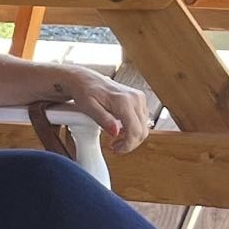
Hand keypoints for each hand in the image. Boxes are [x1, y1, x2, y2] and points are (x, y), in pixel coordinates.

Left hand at [31, 67, 152, 158]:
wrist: (85, 79)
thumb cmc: (84, 91)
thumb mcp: (88, 107)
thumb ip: (103, 119)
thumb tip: (115, 132)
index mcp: (123, 101)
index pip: (135, 131)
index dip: (128, 145)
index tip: (117, 149)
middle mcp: (135, 98)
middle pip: (142, 131)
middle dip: (130, 143)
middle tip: (115, 147)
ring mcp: (139, 97)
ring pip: (144, 126)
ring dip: (132, 136)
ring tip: (116, 138)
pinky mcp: (139, 98)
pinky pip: (142, 119)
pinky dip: (133, 128)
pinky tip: (120, 129)